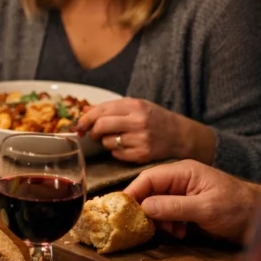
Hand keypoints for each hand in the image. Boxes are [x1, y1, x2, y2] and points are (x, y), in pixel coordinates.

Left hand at [74, 98, 214, 163]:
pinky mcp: (141, 155)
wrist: (181, 136)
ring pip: (106, 142)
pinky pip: (116, 154)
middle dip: (92, 132)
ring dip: (105, 142)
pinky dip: (116, 151)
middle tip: (93, 134)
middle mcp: (137, 121)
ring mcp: (140, 139)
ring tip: (117, 138)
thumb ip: (111, 108)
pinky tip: (126, 147)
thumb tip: (85, 112)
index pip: (101, 111)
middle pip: (100, 126)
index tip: (78, 125)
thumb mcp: (137, 106)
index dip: (85, 119)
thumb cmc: (155, 119)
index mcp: (135, 105)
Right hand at [123, 160, 260, 242]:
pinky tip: (180, 233)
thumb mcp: (206, 208)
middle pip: (149, 191)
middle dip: (146, 210)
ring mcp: (184, 192)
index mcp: (183, 171)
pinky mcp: (187, 205)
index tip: (120, 210)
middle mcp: (180, 179)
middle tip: (146, 227)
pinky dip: (169, 224)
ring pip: (156, 204)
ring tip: (173, 232)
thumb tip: (144, 207)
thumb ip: (174, 207)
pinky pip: (167, 213)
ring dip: (159, 220)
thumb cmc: (238, 208)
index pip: (147, 178)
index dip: (132, 193)